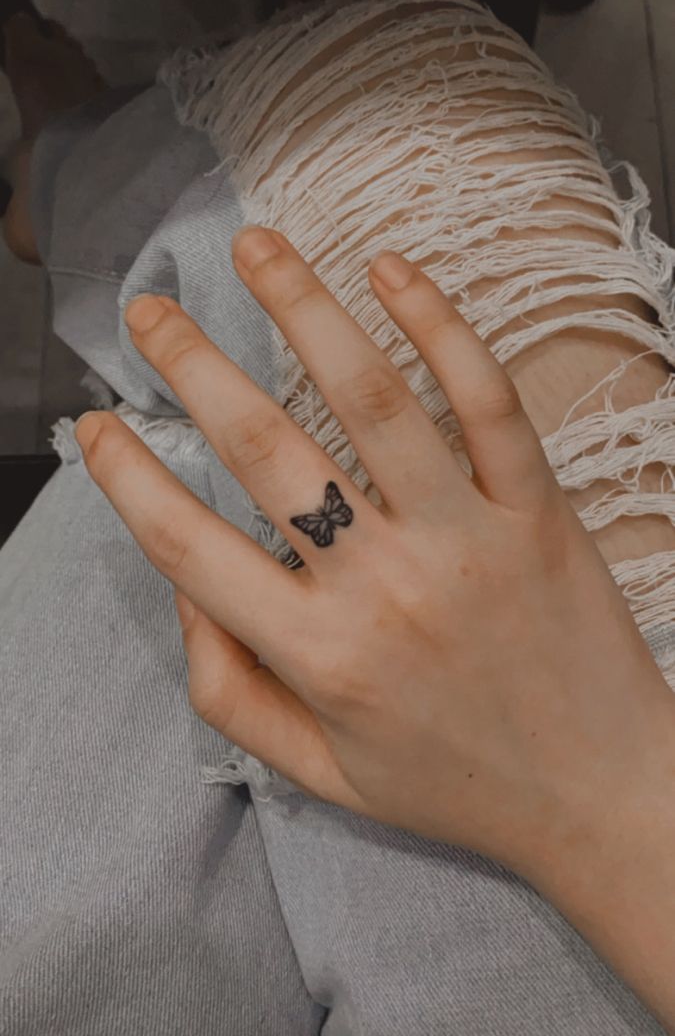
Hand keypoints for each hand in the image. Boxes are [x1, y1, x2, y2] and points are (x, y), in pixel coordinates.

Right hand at [75, 224, 674, 883]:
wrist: (602, 798)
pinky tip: (393, 273)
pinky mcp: (536, 509)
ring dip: (304, 309)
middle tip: (150, 310)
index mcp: (320, 656)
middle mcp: (384, 586)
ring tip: (259, 247)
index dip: (124, 477)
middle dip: (191, 365)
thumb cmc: (456, 782)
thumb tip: (185, 588)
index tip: (94, 425)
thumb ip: (230, 691)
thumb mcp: (320, 774)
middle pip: (266, 449)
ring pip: (371, 399)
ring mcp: (465, 538)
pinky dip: (441, 328)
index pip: (188, 545)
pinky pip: (487, 402)